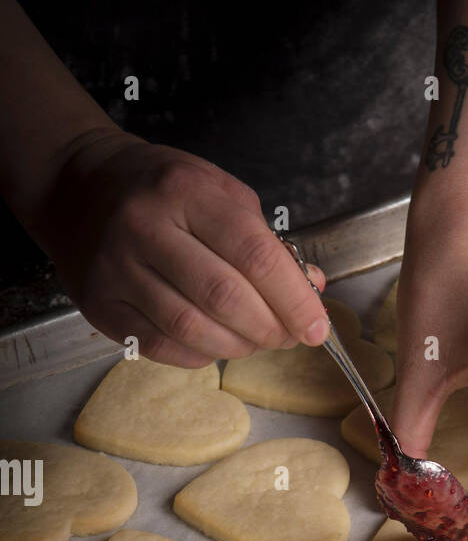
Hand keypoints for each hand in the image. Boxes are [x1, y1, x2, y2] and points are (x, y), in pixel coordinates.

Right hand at [31, 128, 328, 366]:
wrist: (77, 186)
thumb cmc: (161, 190)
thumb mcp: (218, 192)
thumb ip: (266, 241)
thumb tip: (311, 290)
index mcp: (185, 191)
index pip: (254, 255)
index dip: (294, 299)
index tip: (316, 327)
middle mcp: (146, 227)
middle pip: (226, 298)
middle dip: (270, 328)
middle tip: (288, 337)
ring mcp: (118, 269)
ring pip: (193, 329)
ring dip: (239, 346)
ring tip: (256, 340)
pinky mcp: (102, 306)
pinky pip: (164, 346)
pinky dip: (203, 353)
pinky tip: (217, 342)